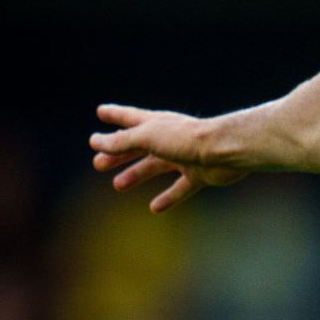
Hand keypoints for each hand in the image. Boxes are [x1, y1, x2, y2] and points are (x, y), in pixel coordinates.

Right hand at [89, 104, 245, 212]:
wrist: (225, 151)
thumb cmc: (186, 139)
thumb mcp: (148, 138)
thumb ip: (122, 141)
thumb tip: (95, 141)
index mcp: (157, 124)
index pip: (130, 118)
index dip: (115, 115)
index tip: (101, 112)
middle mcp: (170, 138)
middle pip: (139, 146)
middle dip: (119, 154)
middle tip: (98, 164)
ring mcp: (185, 157)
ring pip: (155, 167)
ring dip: (136, 174)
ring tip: (118, 185)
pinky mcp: (199, 174)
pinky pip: (180, 188)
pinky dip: (168, 197)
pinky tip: (155, 208)